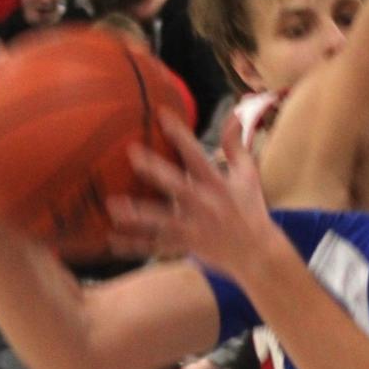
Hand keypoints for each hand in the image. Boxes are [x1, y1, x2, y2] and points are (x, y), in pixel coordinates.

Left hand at [107, 111, 276, 283]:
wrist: (257, 253)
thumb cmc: (250, 208)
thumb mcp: (247, 175)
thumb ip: (236, 145)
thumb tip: (234, 114)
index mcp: (216, 184)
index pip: (196, 154)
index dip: (179, 134)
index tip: (161, 114)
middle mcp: (204, 205)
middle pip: (176, 186)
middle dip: (155, 171)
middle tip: (132, 154)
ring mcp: (194, 228)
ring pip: (162, 221)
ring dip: (139, 215)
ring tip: (114, 207)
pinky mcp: (185, 246)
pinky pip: (156, 247)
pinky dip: (134, 246)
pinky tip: (112, 241)